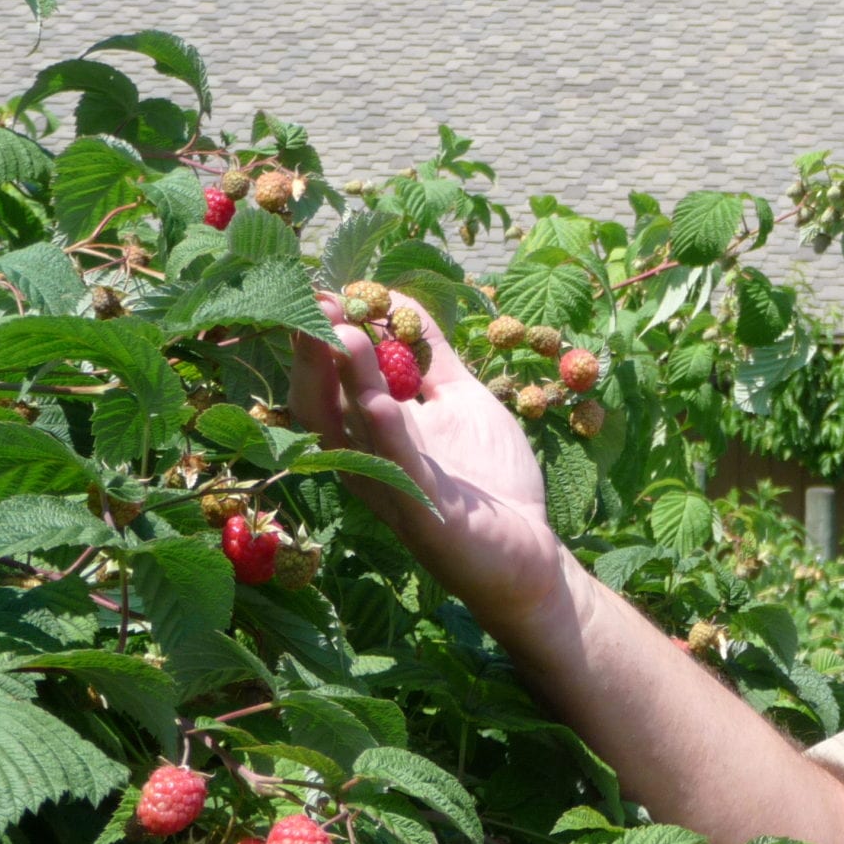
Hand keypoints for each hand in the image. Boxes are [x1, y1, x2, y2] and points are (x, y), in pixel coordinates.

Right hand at [289, 292, 568, 630]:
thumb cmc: (489, 479)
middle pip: (321, 406)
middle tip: (315, 306)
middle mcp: (369, 461)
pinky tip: (380, 402)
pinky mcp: (423, 514)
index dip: (321, 339)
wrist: (528, 551)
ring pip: (353, 434)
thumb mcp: (460, 401)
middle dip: (314, 355)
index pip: (330, 383)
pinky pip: (398, 471)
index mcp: (373, 436)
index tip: (322, 292)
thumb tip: (398, 302)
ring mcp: (393, 488)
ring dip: (348, 382)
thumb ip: (431, 357)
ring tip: (344, 335)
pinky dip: (387, 436)